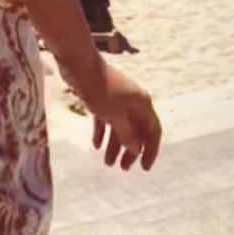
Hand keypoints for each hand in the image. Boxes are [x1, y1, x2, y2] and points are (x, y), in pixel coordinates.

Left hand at [60, 54, 161, 170]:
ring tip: (107, 163)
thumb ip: (127, 134)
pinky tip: (95, 146)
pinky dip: (102, 132)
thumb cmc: (101, 90)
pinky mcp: (102, 99)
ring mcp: (118, 101)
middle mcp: (133, 103)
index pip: (153, 131)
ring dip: (115, 145)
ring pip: (120, 127)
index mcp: (143, 105)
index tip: (144, 168)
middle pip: (136, 131)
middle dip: (130, 151)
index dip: (150, 151)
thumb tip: (136, 149)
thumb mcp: (116, 116)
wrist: (80, 65)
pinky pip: (106, 120)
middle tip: (122, 169)